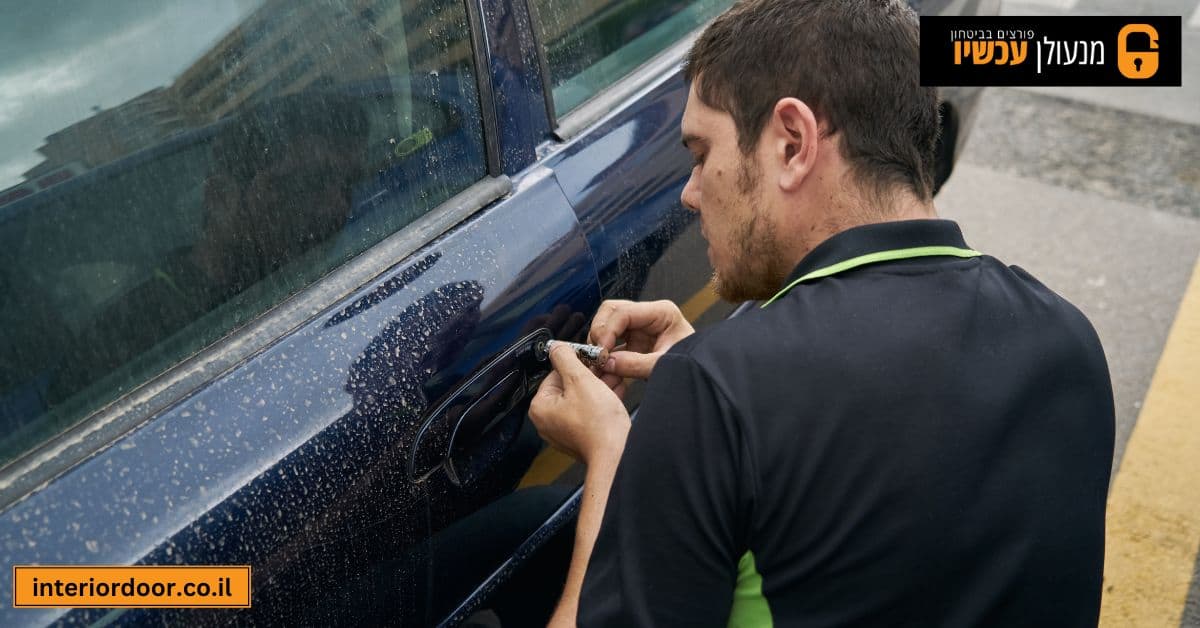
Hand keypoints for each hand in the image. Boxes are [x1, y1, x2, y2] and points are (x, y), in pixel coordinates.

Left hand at [529, 344, 630, 464]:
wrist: (617, 454)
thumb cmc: (598, 423)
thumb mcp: (581, 380)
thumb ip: (566, 358)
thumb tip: (556, 347)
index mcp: (541, 407)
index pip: (556, 374)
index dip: (577, 364)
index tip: (593, 359)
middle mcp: (549, 421)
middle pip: (570, 386)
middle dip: (592, 376)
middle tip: (607, 368)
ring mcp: (565, 431)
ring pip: (582, 399)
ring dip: (600, 387)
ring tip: (615, 379)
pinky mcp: (582, 437)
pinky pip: (590, 413)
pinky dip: (602, 403)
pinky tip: (616, 394)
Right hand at [588, 299, 694, 382]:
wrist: (701, 377)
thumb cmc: (692, 365)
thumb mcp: (665, 365)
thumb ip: (636, 364)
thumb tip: (607, 362)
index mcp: (662, 312)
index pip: (623, 312)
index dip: (607, 330)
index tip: (601, 352)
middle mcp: (648, 316)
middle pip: (611, 312)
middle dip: (599, 333)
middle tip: (596, 355)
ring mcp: (639, 327)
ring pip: (607, 325)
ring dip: (599, 344)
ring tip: (598, 365)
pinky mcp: (633, 342)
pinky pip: (611, 343)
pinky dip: (605, 355)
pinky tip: (604, 370)